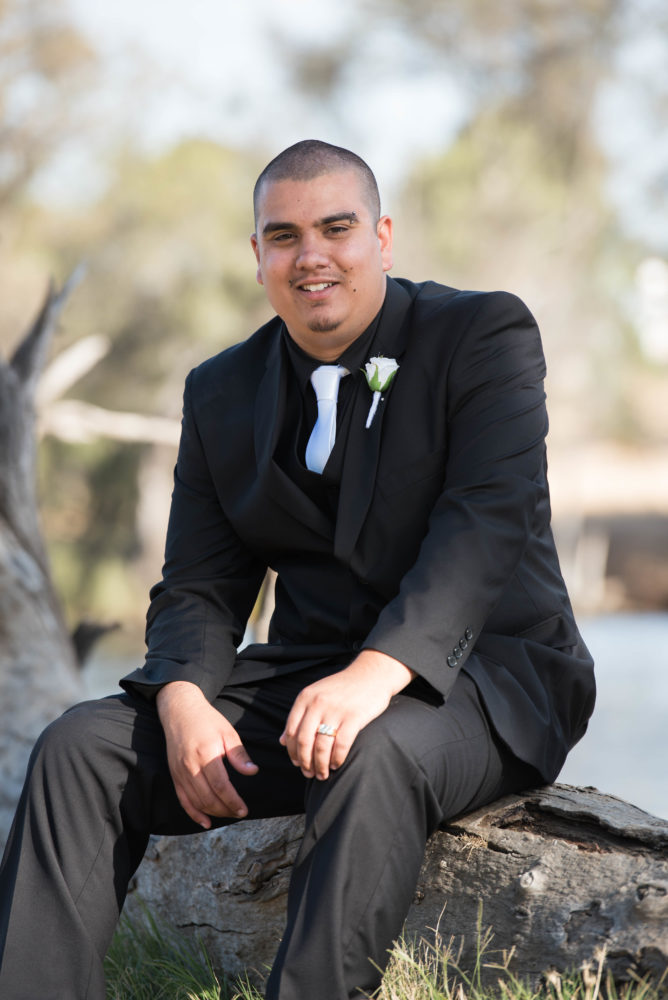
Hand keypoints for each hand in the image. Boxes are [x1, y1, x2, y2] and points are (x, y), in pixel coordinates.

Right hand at [156, 681, 257, 828]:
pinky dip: (193, 814)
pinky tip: (205, 822)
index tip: (244, 809)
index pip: (221, 786)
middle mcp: (190, 766)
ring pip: (196, 802)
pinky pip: (183, 800)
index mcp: (206, 754)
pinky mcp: (174, 775)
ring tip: (228, 814)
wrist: (180, 711)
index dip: (233, 801)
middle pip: (208, 798)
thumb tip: (252, 772)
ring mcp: (179, 772)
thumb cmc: (207, 720)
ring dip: (213, 812)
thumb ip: (239, 754)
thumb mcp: (227, 732)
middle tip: (239, 813)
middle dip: (225, 810)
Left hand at [280, 650, 413, 780]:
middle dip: (305, 762)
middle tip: (309, 774)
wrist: (371, 674)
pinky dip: (337, 759)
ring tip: (323, 774)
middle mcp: (318, 703)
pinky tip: (337, 764)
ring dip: (320, 765)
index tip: (297, 763)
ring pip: (321, 746)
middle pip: (304, 741)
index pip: (291, 731)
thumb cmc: (343, 688)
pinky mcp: (354, 717)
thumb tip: (282, 741)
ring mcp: (336, 710)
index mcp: (305, 697)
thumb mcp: (316, 695)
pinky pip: (341, 745)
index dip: (293, 752)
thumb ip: (299, 716)